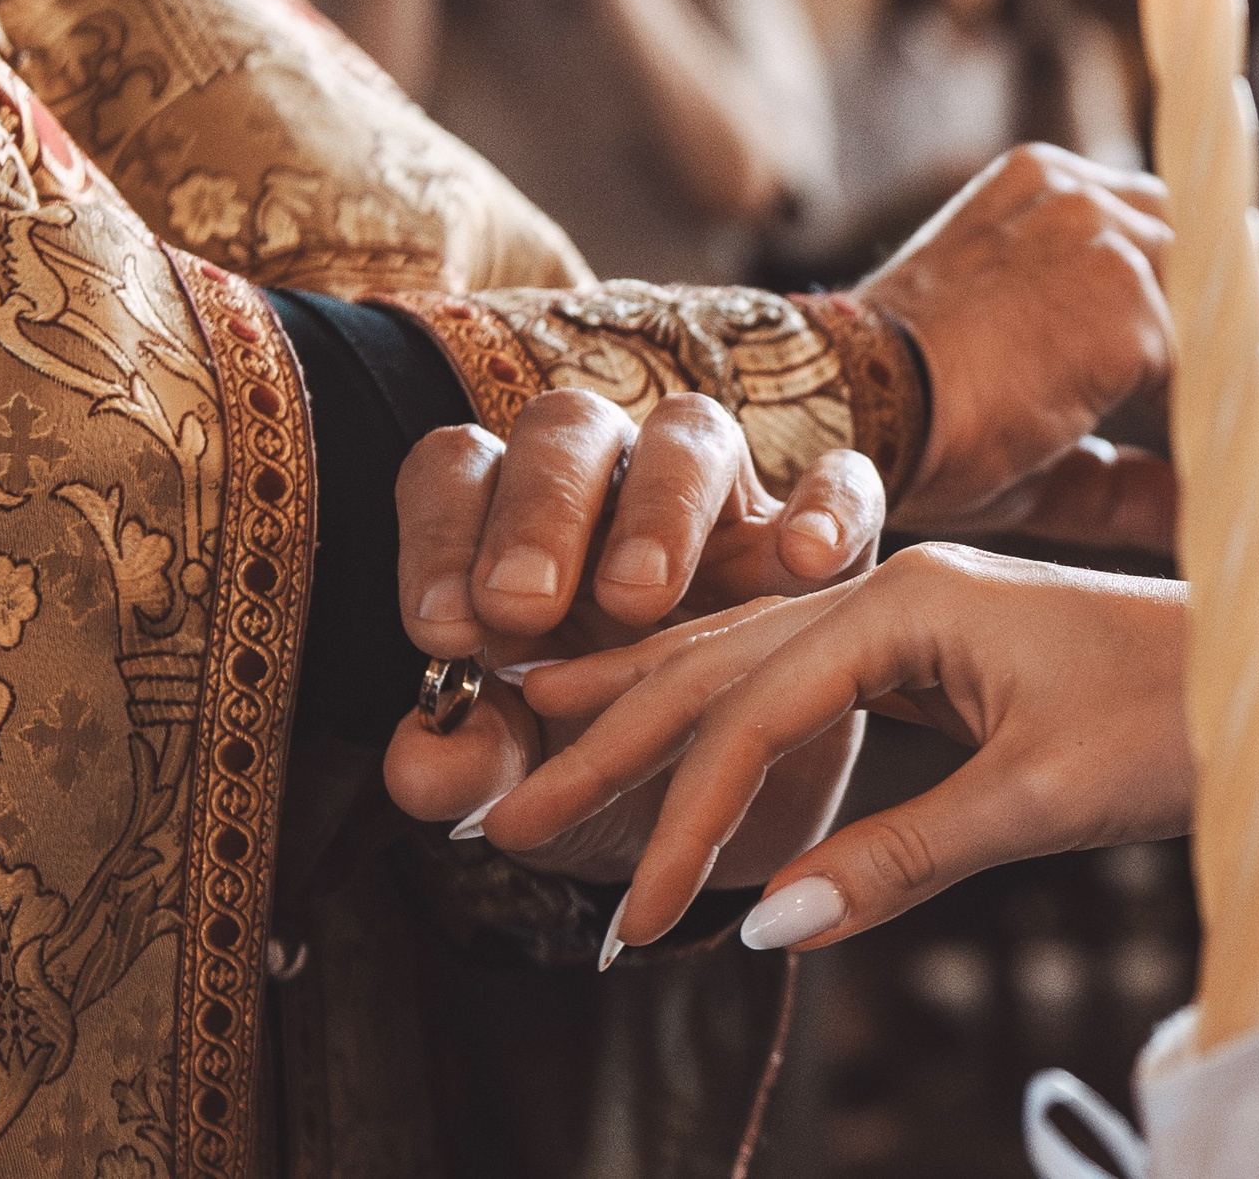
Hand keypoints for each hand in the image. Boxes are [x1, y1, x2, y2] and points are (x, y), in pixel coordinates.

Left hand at [383, 388, 881, 884]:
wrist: (736, 827)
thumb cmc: (610, 782)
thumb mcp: (534, 787)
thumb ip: (471, 768)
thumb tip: (417, 761)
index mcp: (517, 533)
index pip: (461, 477)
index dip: (442, 535)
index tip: (446, 630)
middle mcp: (614, 495)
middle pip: (569, 432)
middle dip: (541, 511)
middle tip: (524, 606)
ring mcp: (724, 507)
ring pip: (692, 435)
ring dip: (662, 507)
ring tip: (645, 601)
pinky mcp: (826, 539)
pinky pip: (842, 480)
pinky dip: (828, 505)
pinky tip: (807, 561)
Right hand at [483, 544, 1196, 948]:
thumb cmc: (1180, 722)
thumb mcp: (1040, 800)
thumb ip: (899, 858)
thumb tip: (767, 924)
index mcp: (911, 599)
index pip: (755, 708)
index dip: (684, 814)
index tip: (632, 911)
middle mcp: (894, 586)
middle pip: (719, 662)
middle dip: (611, 739)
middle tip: (497, 807)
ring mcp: (910, 608)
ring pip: (745, 657)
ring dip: (644, 708)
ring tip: (535, 733)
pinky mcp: (930, 646)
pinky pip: (796, 676)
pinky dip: (722, 712)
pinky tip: (672, 729)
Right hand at [859, 144, 1176, 547]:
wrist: (848, 414)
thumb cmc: (912, 427)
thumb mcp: (1021, 422)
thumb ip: (1113, 459)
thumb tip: (1189, 513)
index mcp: (1040, 190)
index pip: (1155, 233)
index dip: (1177, 315)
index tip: (1184, 390)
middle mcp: (1076, 193)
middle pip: (1202, 254)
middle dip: (1209, 337)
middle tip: (1200, 424)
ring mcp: (1103, 240)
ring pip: (1214, 310)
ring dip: (1212, 382)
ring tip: (1202, 455)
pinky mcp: (1125, 301)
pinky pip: (1207, 368)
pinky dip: (1206, 423)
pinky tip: (1190, 471)